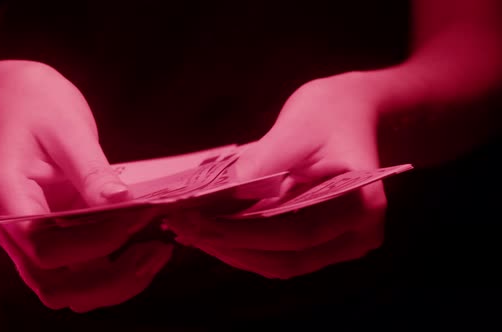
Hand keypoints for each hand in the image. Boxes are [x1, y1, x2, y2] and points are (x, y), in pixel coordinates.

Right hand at [0, 60, 171, 311]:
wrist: (17, 102)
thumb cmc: (39, 108)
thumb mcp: (67, 129)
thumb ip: (91, 170)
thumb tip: (122, 201)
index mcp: (7, 198)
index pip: (45, 245)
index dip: (96, 241)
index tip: (139, 216)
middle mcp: (12, 230)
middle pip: (55, 284)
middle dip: (111, 279)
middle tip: (157, 250)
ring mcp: (30, 240)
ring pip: (66, 290)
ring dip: (113, 285)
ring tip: (155, 254)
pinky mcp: (52, 240)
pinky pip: (77, 276)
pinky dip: (110, 276)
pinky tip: (141, 250)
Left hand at [166, 72, 385, 278]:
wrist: (352, 113)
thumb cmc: (328, 113)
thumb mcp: (296, 129)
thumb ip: (262, 165)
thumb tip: (218, 199)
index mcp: (363, 203)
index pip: (298, 232)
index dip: (244, 232)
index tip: (198, 221)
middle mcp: (358, 235)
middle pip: (287, 258)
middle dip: (230, 245)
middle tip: (185, 227)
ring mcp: (342, 244)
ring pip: (280, 263)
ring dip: (232, 250)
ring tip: (190, 231)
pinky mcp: (322, 244)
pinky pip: (280, 254)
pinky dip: (244, 246)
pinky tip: (211, 231)